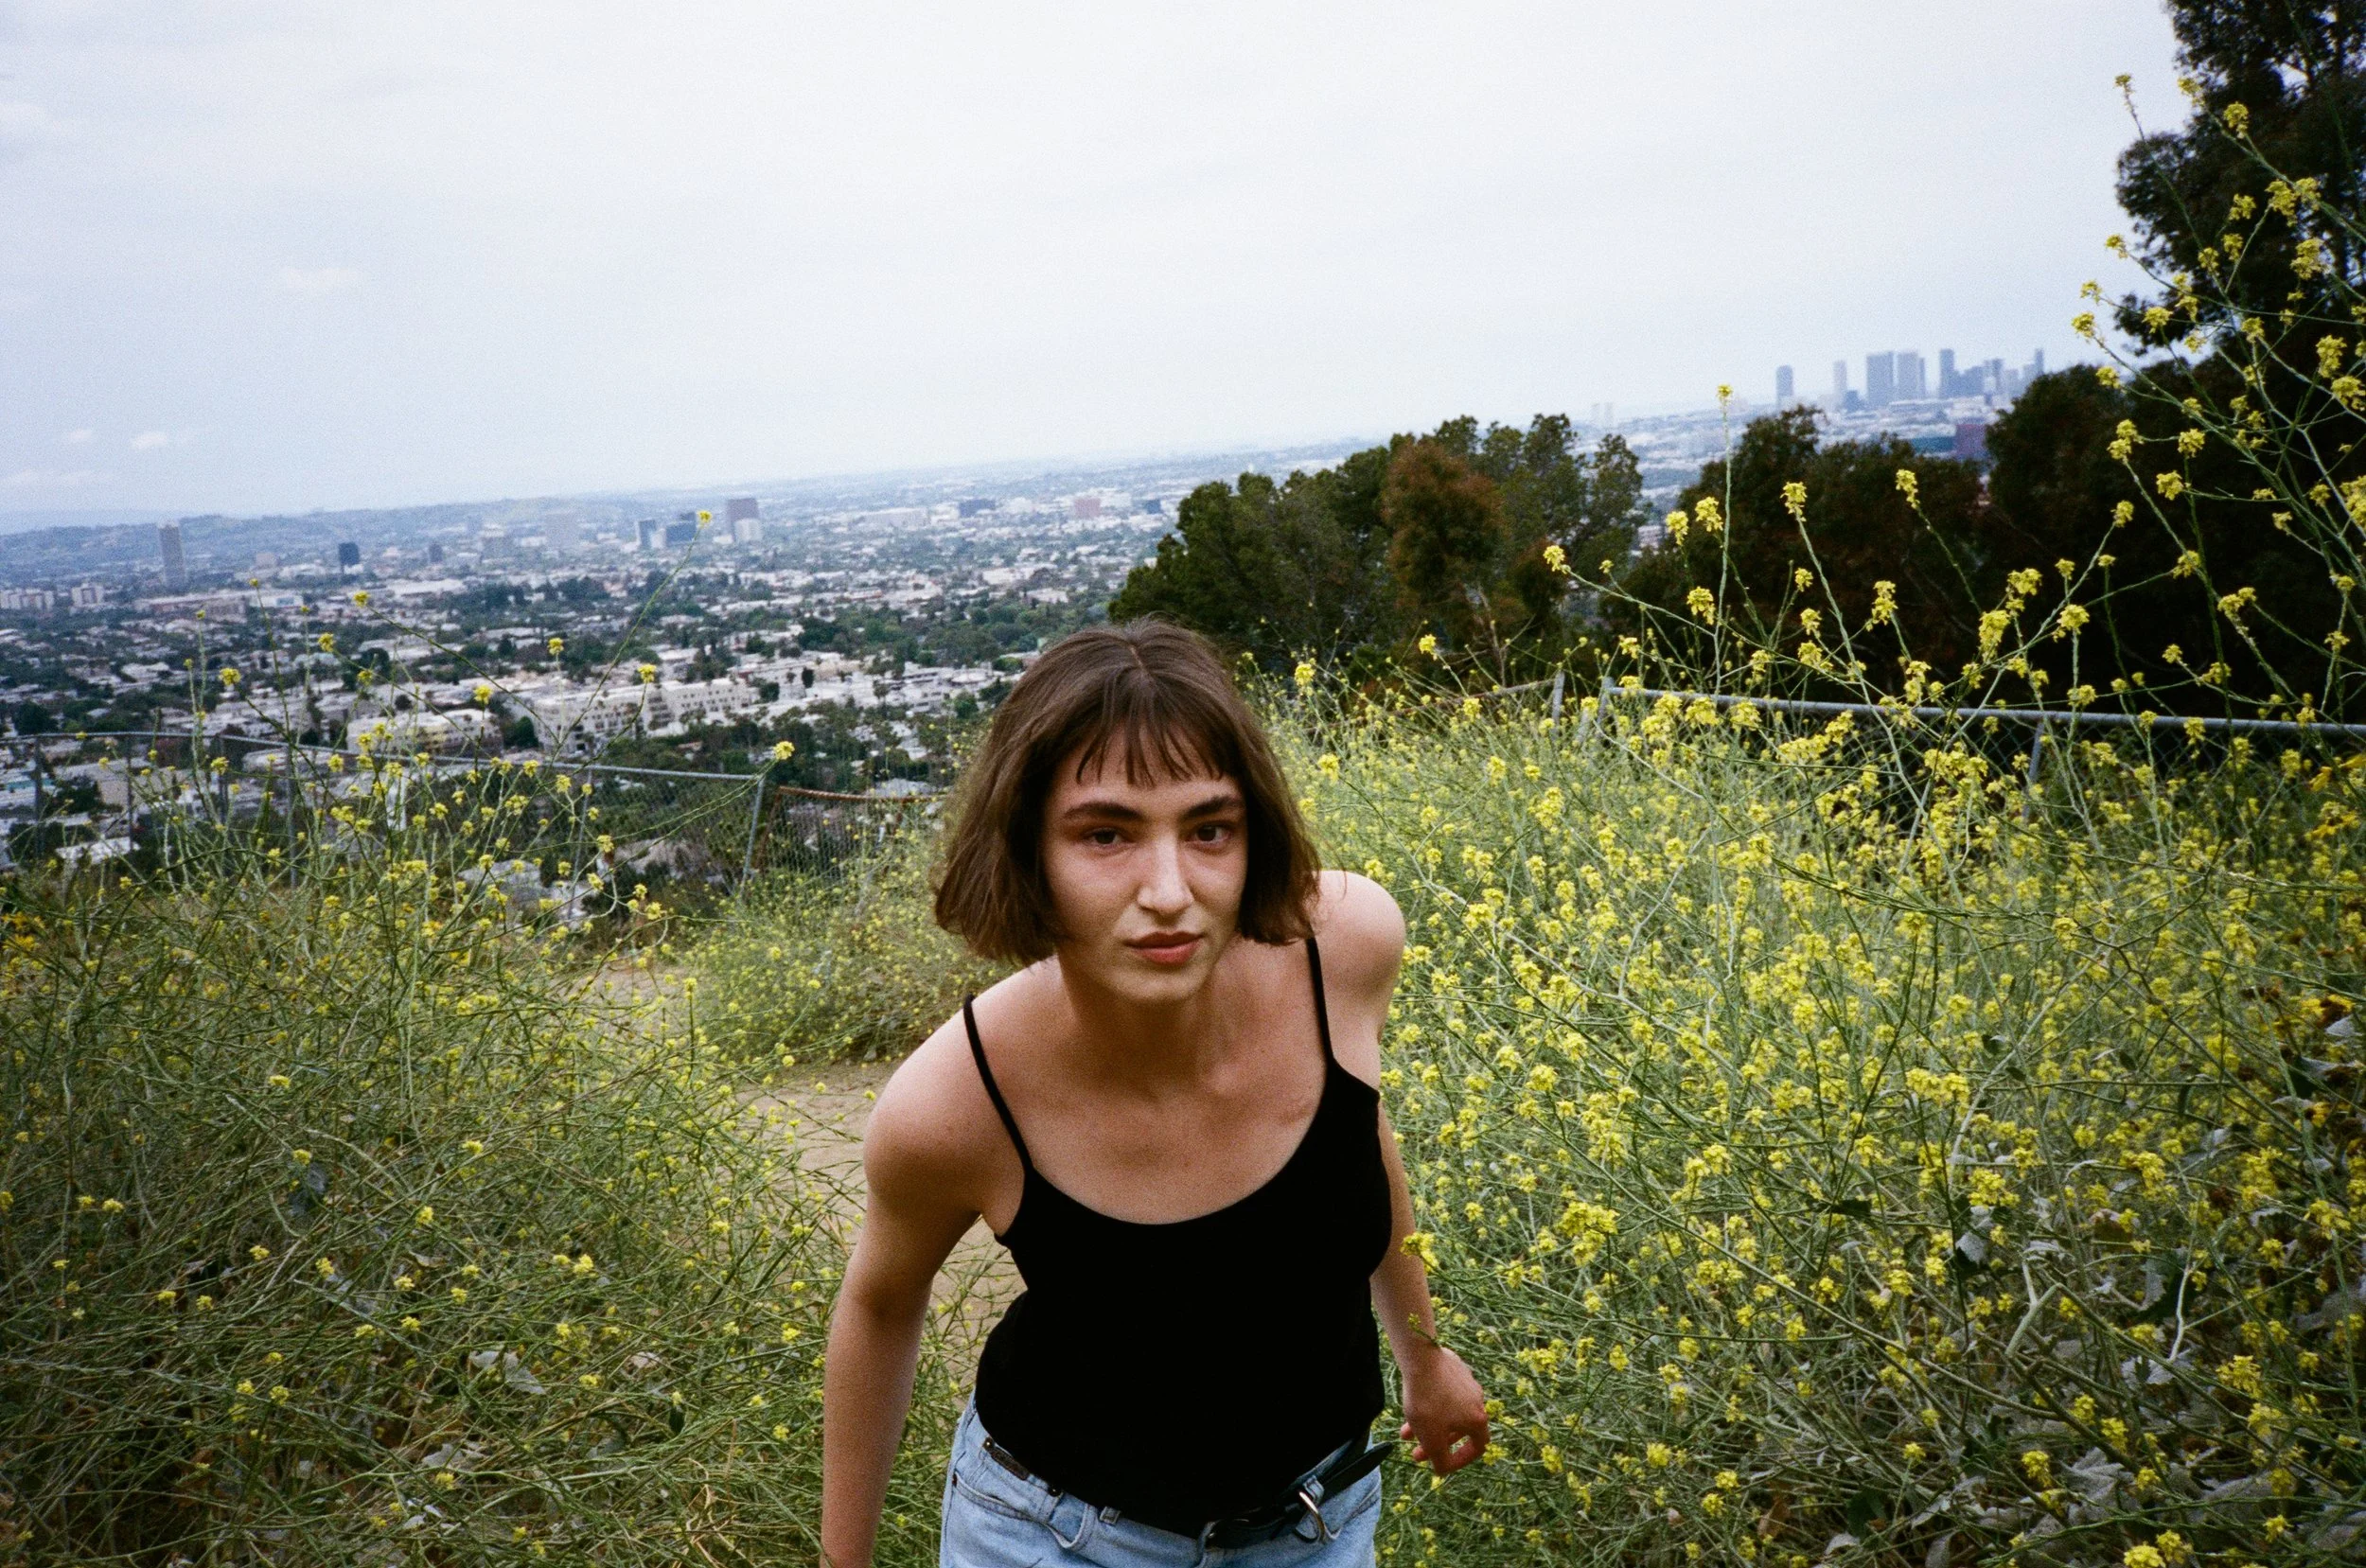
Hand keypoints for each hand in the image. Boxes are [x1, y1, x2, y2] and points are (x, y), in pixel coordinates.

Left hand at [1397, 1346, 1488, 1473]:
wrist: (1421, 1358)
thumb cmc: (1428, 1402)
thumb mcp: (1432, 1439)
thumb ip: (1441, 1460)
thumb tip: (1442, 1470)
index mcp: (1477, 1418)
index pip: (1478, 1446)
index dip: (1461, 1460)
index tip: (1443, 1464)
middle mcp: (1477, 1399)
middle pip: (1458, 1429)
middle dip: (1436, 1444)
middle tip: (1416, 1452)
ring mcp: (1466, 1381)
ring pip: (1446, 1411)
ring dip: (1428, 1425)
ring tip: (1405, 1433)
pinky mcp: (1453, 1367)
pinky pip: (1442, 1393)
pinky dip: (1428, 1405)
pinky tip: (1411, 1405)